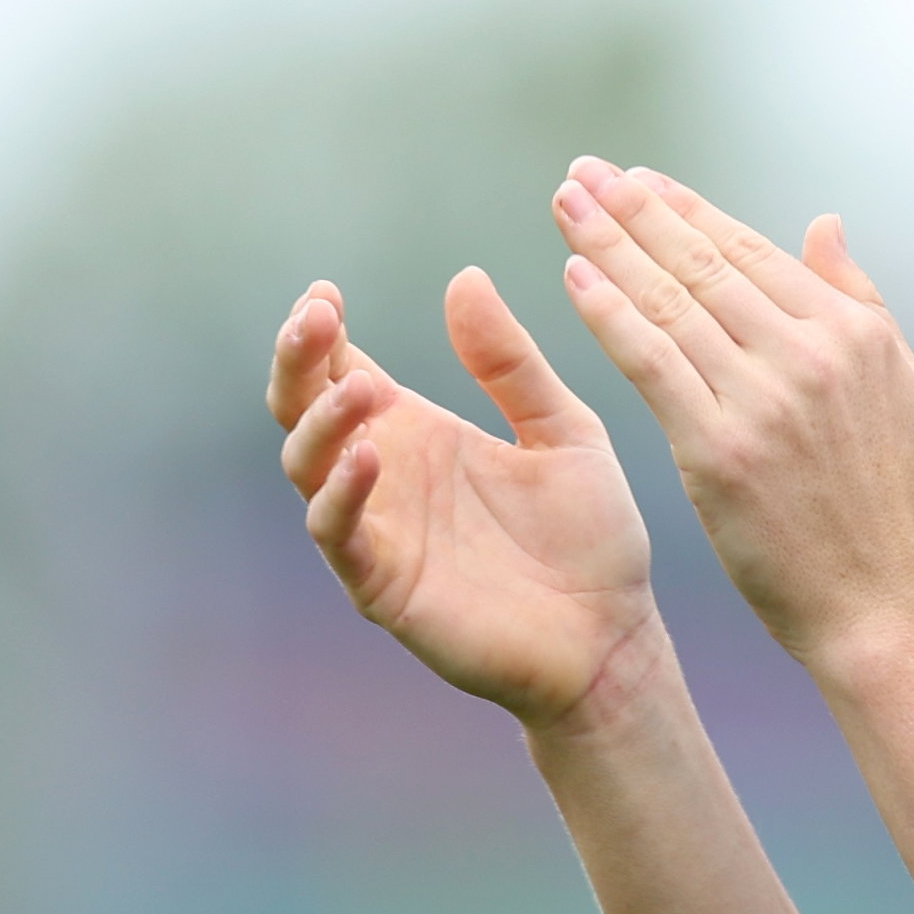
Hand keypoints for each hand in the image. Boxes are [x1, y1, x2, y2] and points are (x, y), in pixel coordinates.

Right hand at [270, 269, 663, 728]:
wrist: (615, 636)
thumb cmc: (590, 538)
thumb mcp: (562, 431)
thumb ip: (512, 364)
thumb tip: (465, 277)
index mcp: (418, 434)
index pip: (341, 370)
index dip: (323, 332)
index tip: (326, 291)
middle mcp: (384, 476)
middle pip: (302, 409)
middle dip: (298, 362)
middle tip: (315, 316)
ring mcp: (377, 530)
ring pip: (307, 466)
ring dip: (320, 421)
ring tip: (358, 385)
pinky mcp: (383, 584)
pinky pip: (340, 534)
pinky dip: (343, 493)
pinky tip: (368, 456)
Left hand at [550, 162, 913, 683]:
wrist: (883, 604)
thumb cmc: (894, 507)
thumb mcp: (905, 388)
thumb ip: (860, 300)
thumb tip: (822, 225)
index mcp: (856, 334)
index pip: (754, 253)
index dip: (688, 210)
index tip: (638, 181)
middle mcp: (811, 354)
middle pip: (703, 265)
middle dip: (634, 211)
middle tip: (583, 174)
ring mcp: (764, 400)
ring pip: (670, 302)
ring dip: (607, 246)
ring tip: (565, 206)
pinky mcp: (719, 449)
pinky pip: (651, 364)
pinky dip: (609, 316)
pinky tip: (575, 279)